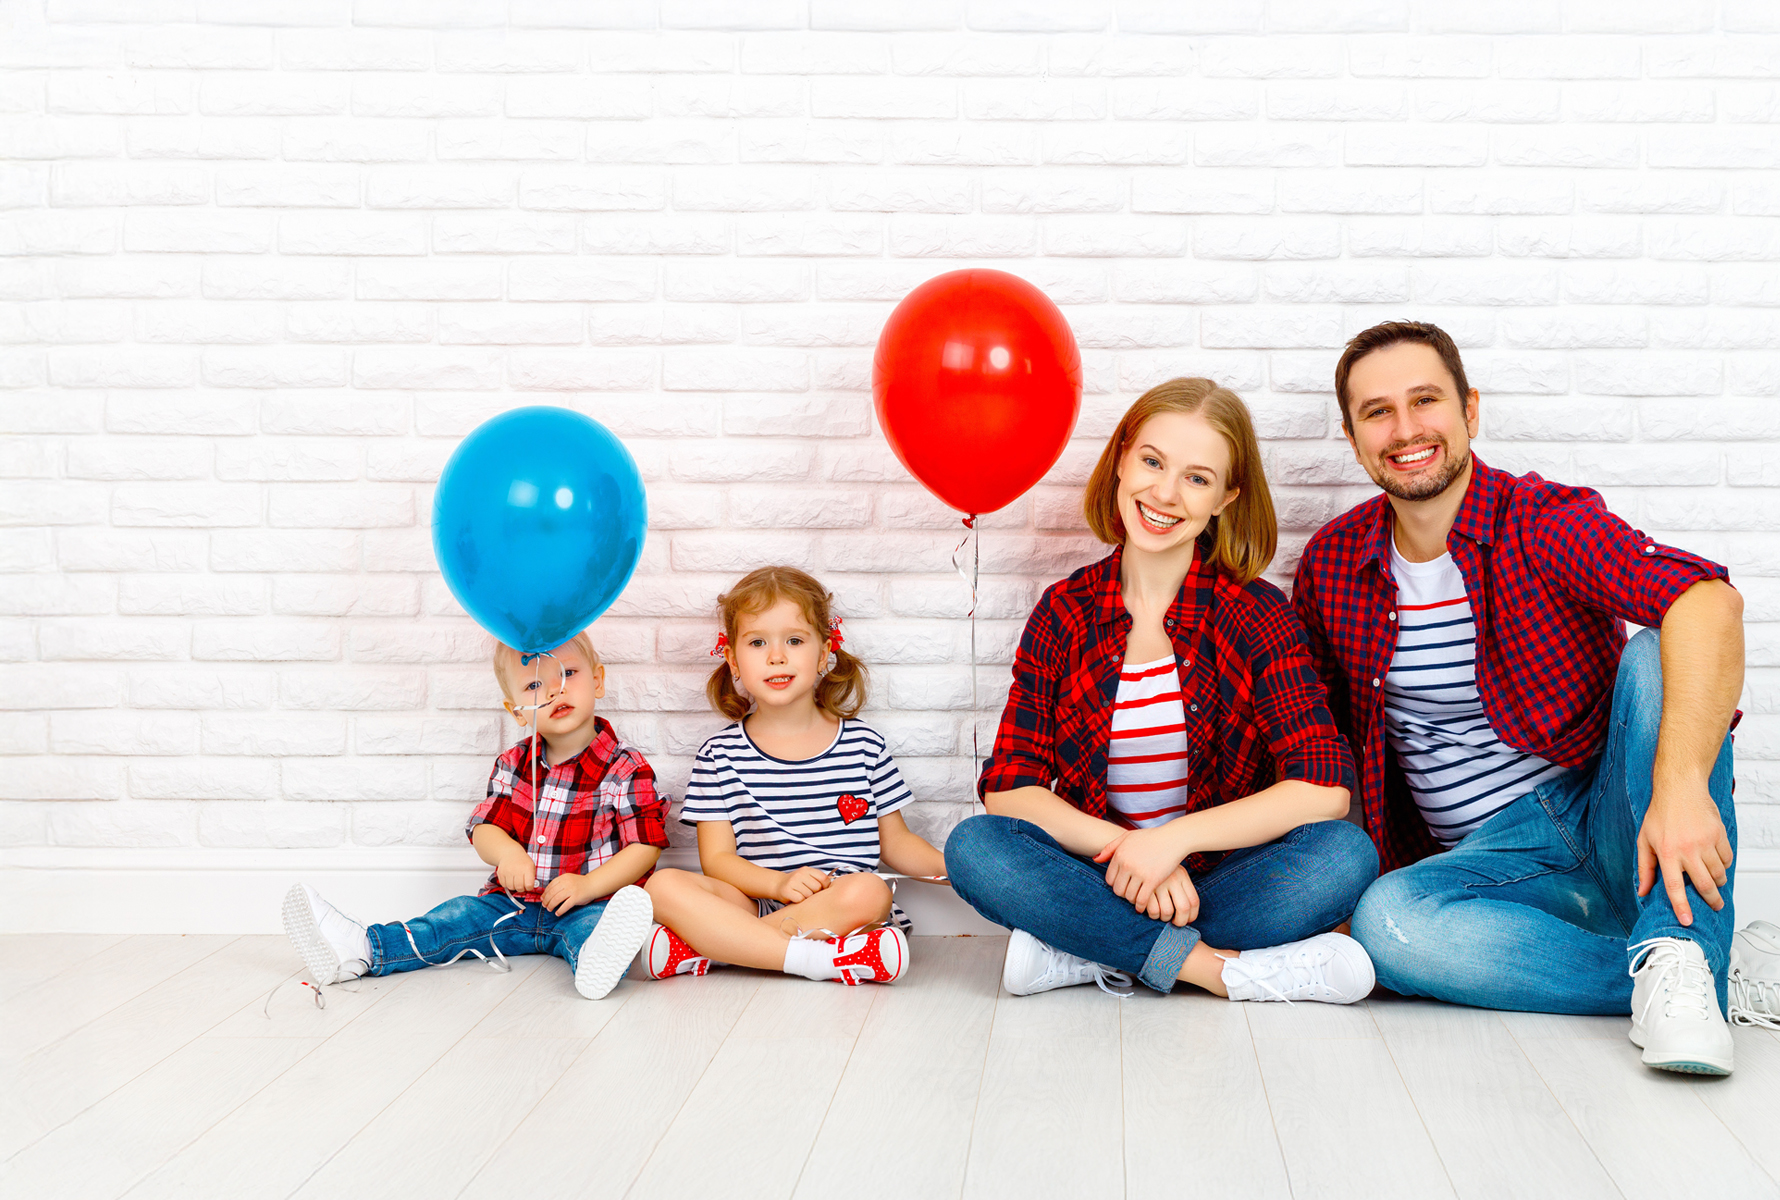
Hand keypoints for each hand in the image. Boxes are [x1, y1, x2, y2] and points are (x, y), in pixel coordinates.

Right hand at [496, 848, 536, 893]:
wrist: (510, 853)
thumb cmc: (522, 861)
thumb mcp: (531, 866)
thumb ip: (532, 877)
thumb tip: (530, 888)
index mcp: (527, 868)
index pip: (529, 885)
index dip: (529, 887)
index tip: (529, 885)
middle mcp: (517, 870)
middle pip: (519, 888)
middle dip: (522, 889)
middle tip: (522, 885)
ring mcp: (508, 871)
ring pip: (511, 887)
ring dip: (514, 887)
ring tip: (516, 881)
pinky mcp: (500, 873)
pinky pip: (504, 885)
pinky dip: (507, 884)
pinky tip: (510, 879)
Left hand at [540, 872, 585, 914]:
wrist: (593, 884)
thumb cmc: (579, 884)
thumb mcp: (568, 880)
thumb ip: (559, 884)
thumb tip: (547, 894)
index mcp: (564, 878)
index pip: (550, 886)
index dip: (545, 893)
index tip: (542, 898)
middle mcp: (567, 883)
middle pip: (552, 893)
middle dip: (546, 900)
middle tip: (544, 905)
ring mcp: (572, 890)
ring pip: (556, 899)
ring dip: (551, 905)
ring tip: (549, 909)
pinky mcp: (576, 898)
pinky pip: (565, 906)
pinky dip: (560, 911)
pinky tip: (557, 913)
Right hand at [777, 867, 831, 904]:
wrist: (778, 884)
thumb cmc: (796, 883)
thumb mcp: (806, 877)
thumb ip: (817, 880)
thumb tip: (832, 889)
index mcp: (807, 870)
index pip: (823, 878)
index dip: (825, 886)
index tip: (822, 890)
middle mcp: (800, 874)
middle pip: (817, 887)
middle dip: (815, 893)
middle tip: (809, 893)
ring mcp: (793, 882)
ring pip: (809, 895)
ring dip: (807, 898)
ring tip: (801, 895)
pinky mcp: (787, 891)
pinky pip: (800, 899)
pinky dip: (799, 901)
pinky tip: (796, 898)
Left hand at [1093, 825, 1188, 913]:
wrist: (1172, 838)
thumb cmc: (1150, 837)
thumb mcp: (1127, 837)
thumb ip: (1110, 848)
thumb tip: (1096, 860)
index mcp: (1119, 855)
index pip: (1109, 879)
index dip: (1115, 884)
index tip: (1123, 885)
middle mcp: (1127, 864)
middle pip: (1117, 889)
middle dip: (1123, 894)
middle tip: (1130, 894)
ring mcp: (1139, 873)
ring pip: (1129, 896)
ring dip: (1132, 900)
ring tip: (1137, 898)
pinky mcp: (1152, 880)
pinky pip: (1141, 899)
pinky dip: (1140, 905)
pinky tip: (1142, 905)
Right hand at [1141, 867, 1199, 926]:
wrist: (1137, 848)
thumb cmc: (1155, 865)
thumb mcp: (1171, 870)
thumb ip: (1179, 887)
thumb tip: (1187, 915)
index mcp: (1182, 875)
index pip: (1194, 901)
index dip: (1192, 916)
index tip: (1186, 921)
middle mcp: (1173, 878)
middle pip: (1184, 909)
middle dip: (1180, 922)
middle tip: (1174, 923)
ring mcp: (1159, 883)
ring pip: (1167, 912)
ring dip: (1163, 918)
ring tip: (1158, 914)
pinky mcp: (1145, 888)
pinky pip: (1153, 910)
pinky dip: (1151, 915)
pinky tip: (1146, 909)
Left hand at [1637, 781, 1732, 925]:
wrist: (1680, 789)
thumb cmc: (1660, 815)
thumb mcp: (1644, 841)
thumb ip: (1645, 868)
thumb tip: (1643, 892)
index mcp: (1666, 852)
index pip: (1675, 886)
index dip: (1682, 906)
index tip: (1688, 921)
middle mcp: (1687, 849)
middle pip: (1705, 885)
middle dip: (1712, 901)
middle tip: (1715, 906)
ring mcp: (1705, 842)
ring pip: (1719, 874)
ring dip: (1717, 882)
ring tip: (1712, 880)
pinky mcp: (1719, 835)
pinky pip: (1727, 859)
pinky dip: (1724, 865)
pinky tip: (1716, 862)